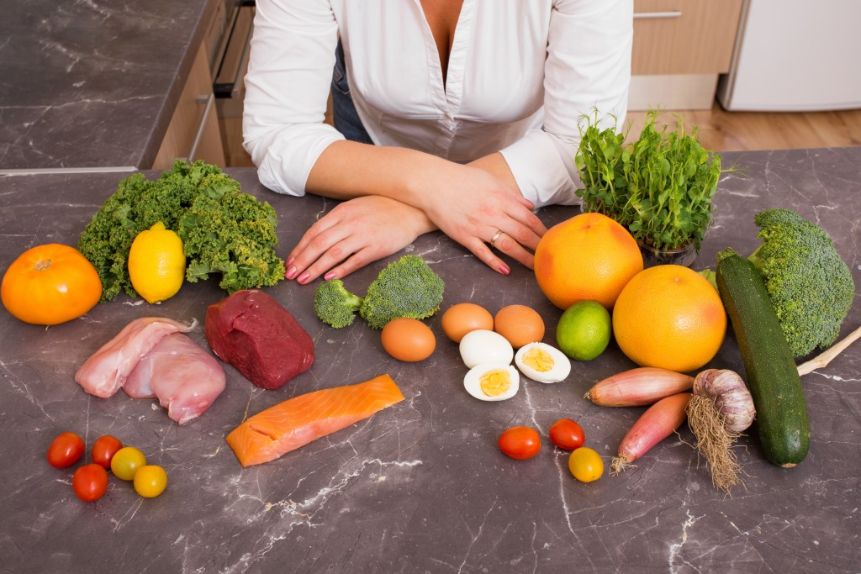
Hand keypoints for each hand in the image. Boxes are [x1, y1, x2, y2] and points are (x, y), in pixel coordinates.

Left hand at [286, 195, 434, 283]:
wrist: (411, 209)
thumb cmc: (382, 208)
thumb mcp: (355, 207)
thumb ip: (337, 221)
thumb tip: (316, 238)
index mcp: (342, 212)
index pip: (314, 232)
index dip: (300, 248)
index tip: (289, 261)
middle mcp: (350, 223)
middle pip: (320, 243)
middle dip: (302, 260)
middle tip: (291, 274)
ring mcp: (364, 235)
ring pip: (334, 253)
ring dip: (316, 267)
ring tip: (304, 279)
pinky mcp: (377, 247)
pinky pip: (355, 260)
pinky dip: (341, 269)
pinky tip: (330, 278)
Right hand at [411, 162, 546, 273]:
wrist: (433, 183)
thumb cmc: (462, 179)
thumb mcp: (491, 180)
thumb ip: (512, 194)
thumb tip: (530, 206)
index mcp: (501, 198)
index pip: (529, 218)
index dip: (542, 230)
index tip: (550, 239)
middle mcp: (493, 213)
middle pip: (522, 233)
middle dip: (538, 246)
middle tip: (548, 256)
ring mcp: (479, 227)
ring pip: (506, 245)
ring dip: (523, 257)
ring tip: (534, 267)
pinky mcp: (464, 236)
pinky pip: (482, 252)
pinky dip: (494, 262)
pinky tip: (506, 270)